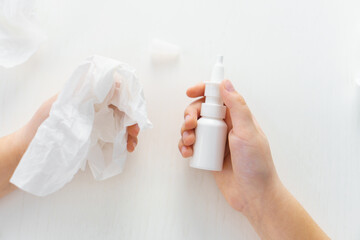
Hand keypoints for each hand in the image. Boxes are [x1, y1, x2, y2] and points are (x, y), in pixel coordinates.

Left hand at [16, 95, 139, 155]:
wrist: (28, 150)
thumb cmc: (42, 126)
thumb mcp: (63, 107)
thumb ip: (86, 94)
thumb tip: (114, 83)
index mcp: (85, 93)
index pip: (114, 88)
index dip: (127, 98)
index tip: (132, 111)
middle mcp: (93, 103)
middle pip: (121, 105)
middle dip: (132, 116)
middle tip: (135, 131)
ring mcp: (95, 118)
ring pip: (121, 119)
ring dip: (131, 130)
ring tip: (132, 143)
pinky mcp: (94, 133)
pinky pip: (115, 133)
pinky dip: (124, 139)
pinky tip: (126, 147)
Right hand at [179, 79, 278, 211]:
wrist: (253, 195)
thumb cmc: (257, 165)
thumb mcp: (248, 132)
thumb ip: (237, 106)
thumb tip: (225, 83)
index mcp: (236, 117)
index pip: (218, 96)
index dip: (203, 90)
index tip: (191, 91)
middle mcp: (225, 126)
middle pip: (200, 110)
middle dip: (190, 114)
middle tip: (190, 124)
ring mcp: (215, 141)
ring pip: (193, 128)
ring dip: (185, 132)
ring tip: (189, 142)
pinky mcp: (207, 154)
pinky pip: (191, 145)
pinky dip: (185, 146)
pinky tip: (187, 152)